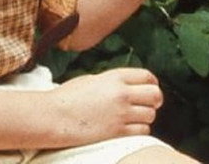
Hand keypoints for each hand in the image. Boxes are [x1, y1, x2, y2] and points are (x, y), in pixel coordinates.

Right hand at [43, 67, 163, 143]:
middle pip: (155, 94)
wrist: (53, 116)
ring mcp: (120, 113)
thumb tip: (126, 86)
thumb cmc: (66, 97)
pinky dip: (140, 131)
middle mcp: (121, 93)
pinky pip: (142, 131)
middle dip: (155, 100)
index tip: (151, 88)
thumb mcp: (91, 80)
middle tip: (150, 105)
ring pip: (151, 115)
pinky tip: (130, 129)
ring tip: (136, 119)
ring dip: (146, 117)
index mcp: (114, 77)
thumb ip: (111, 82)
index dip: (153, 83)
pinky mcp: (117, 131)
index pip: (147, 76)